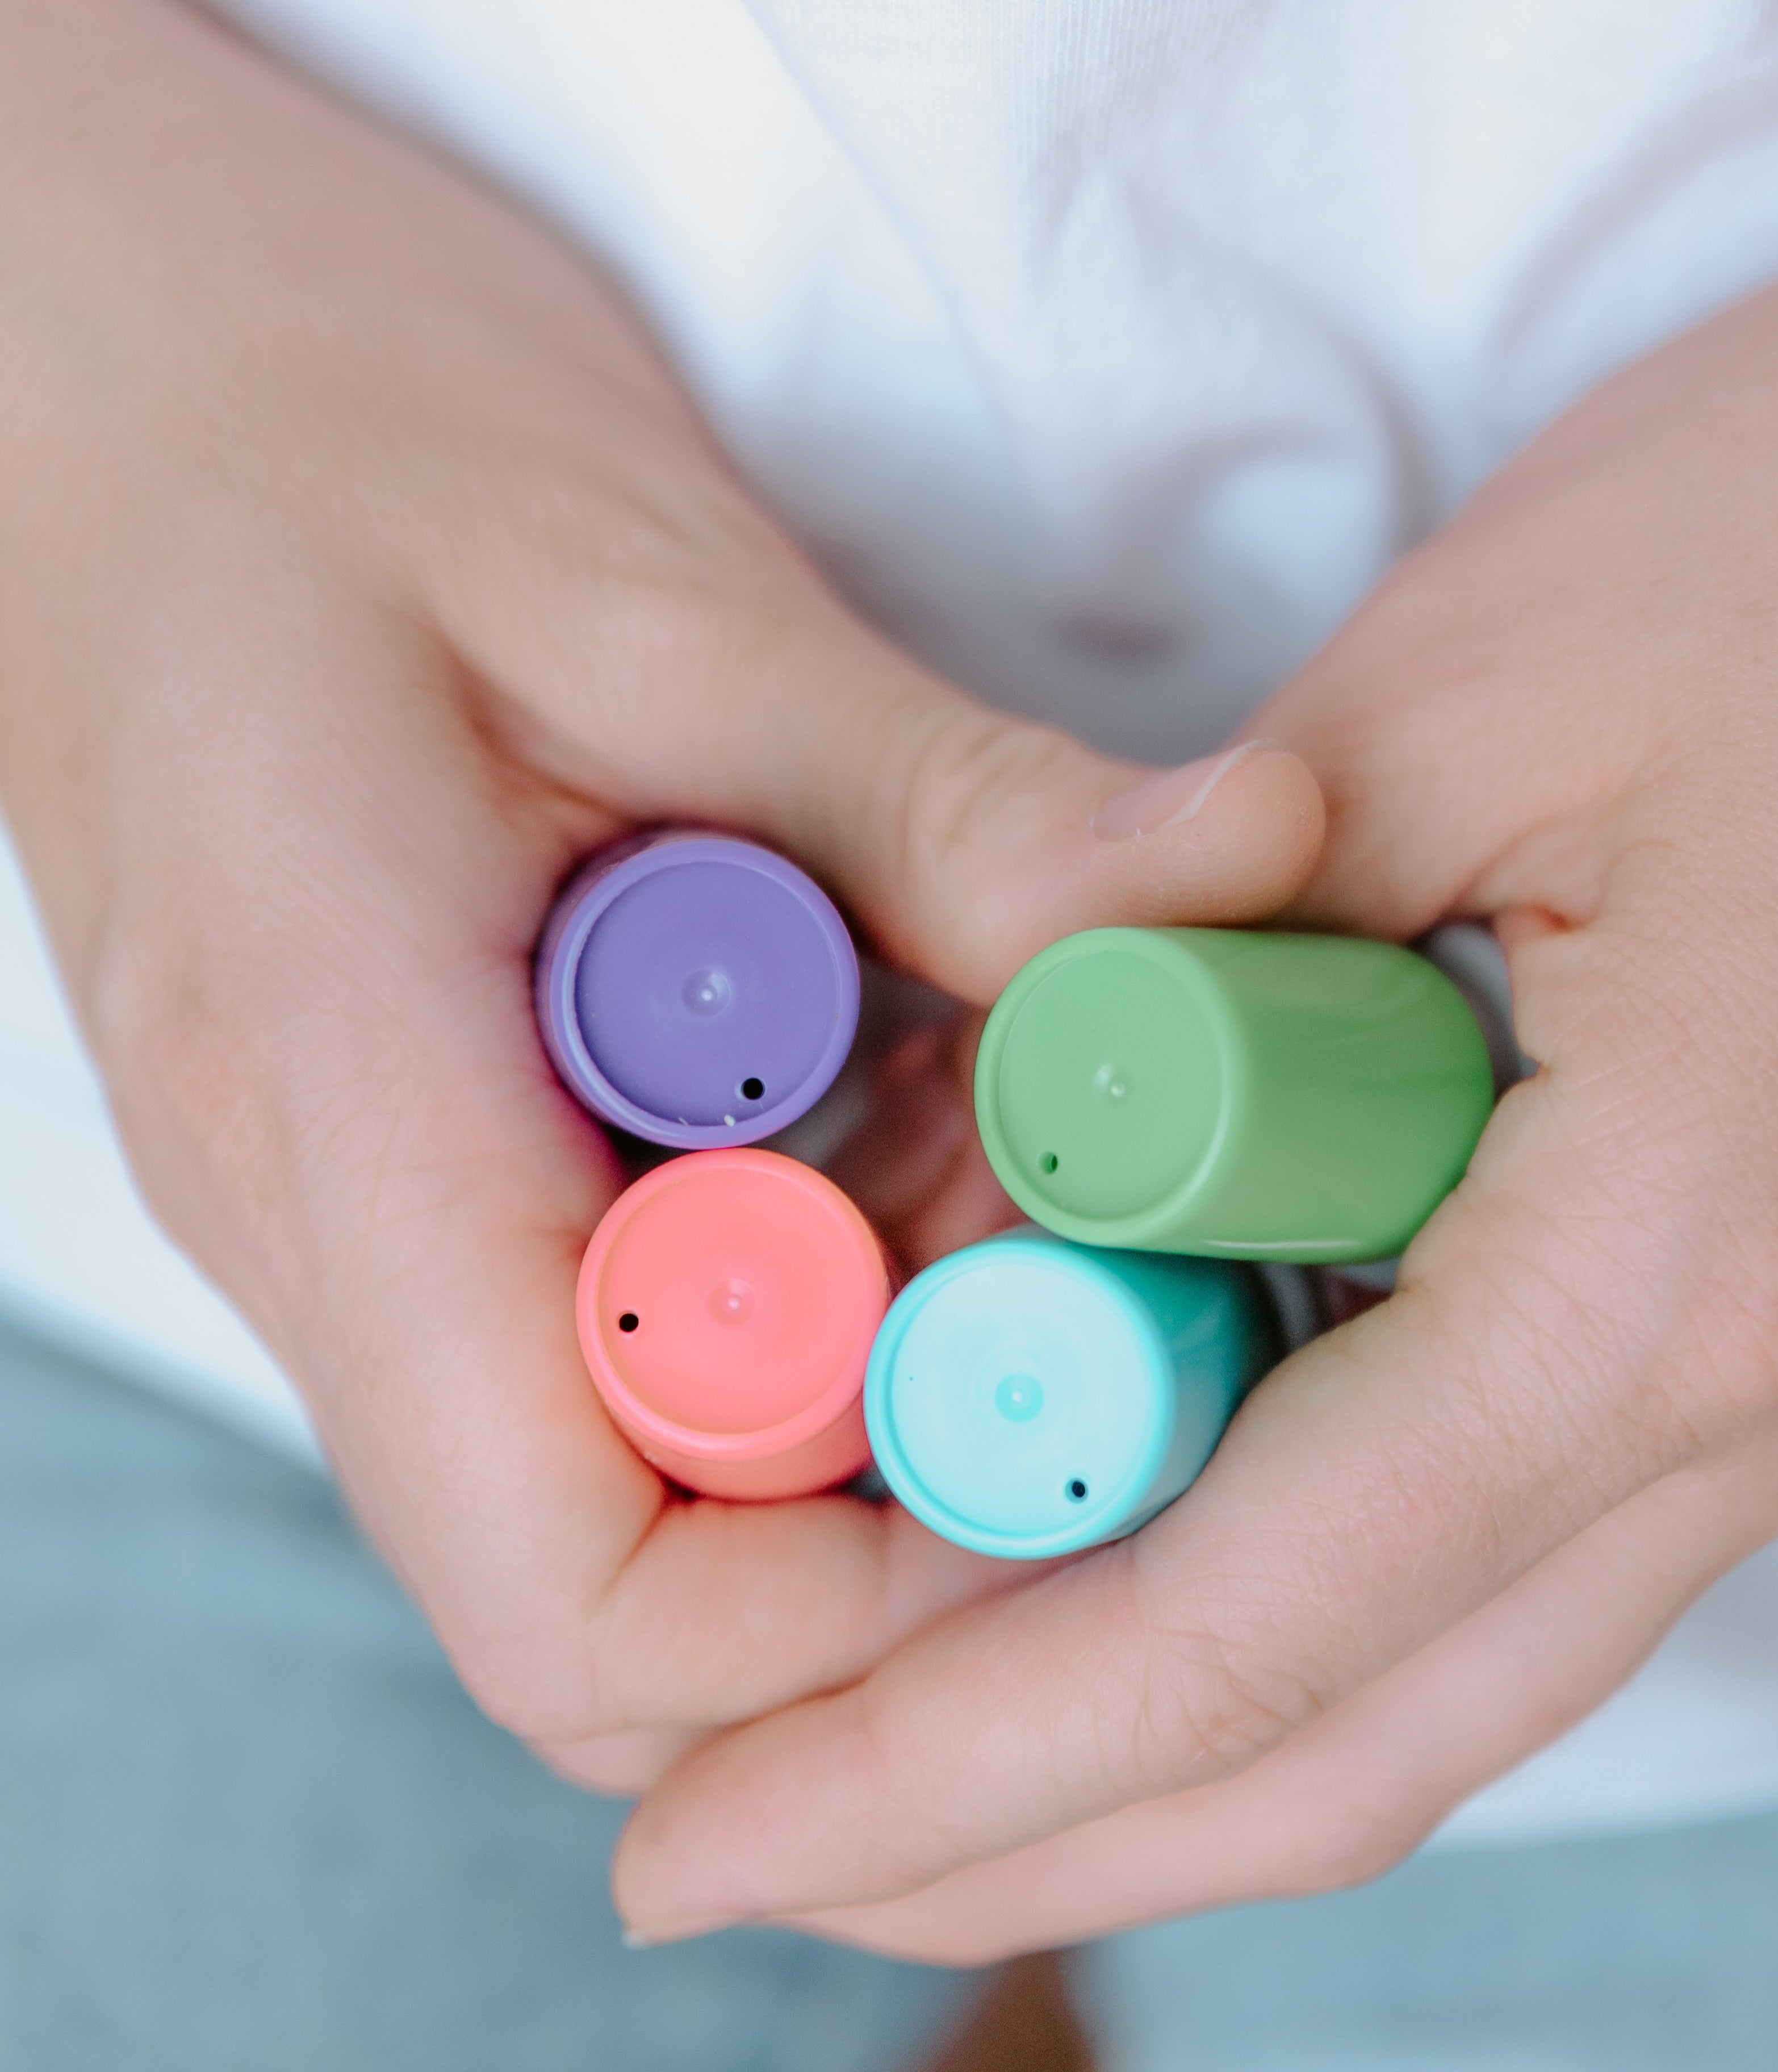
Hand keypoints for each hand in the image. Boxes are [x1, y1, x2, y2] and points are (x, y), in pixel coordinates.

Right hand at [0, 0, 1322, 1789]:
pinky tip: (920, 1066)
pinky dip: (840, 1248)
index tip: (1084, 1404)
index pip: (583, 1602)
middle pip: (645, 1594)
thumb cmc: (334, 420)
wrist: (120, 356)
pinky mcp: (439, 1158)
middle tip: (1103, 1246)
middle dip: (917, 1482)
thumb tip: (1248, 875)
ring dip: (900, 1351)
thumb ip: (939, 793)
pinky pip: (659, 1320)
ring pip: (668, 1472)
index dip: (870, 1605)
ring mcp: (382, 1214)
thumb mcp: (656, 585)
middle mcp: (341, 1230)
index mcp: (347, 1112)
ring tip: (1019, 1111)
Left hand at [613, 166, 1777, 1945]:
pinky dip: (1250, 1599)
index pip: (1253, 1616)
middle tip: (726, 1856)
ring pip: (1405, 1682)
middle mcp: (1762, 1388)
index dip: (940, 1759)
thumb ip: (1177, 959)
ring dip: (1119, 1750)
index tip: (701, 1835)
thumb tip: (963, 1193)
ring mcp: (1777, 1380)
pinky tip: (1071, 1572)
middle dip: (998, 1827)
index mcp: (1689, 1252)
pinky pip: (1464, 1548)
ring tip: (854, 1774)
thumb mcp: (1444, 698)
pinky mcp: (1742, 1319)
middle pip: (1328, 1737)